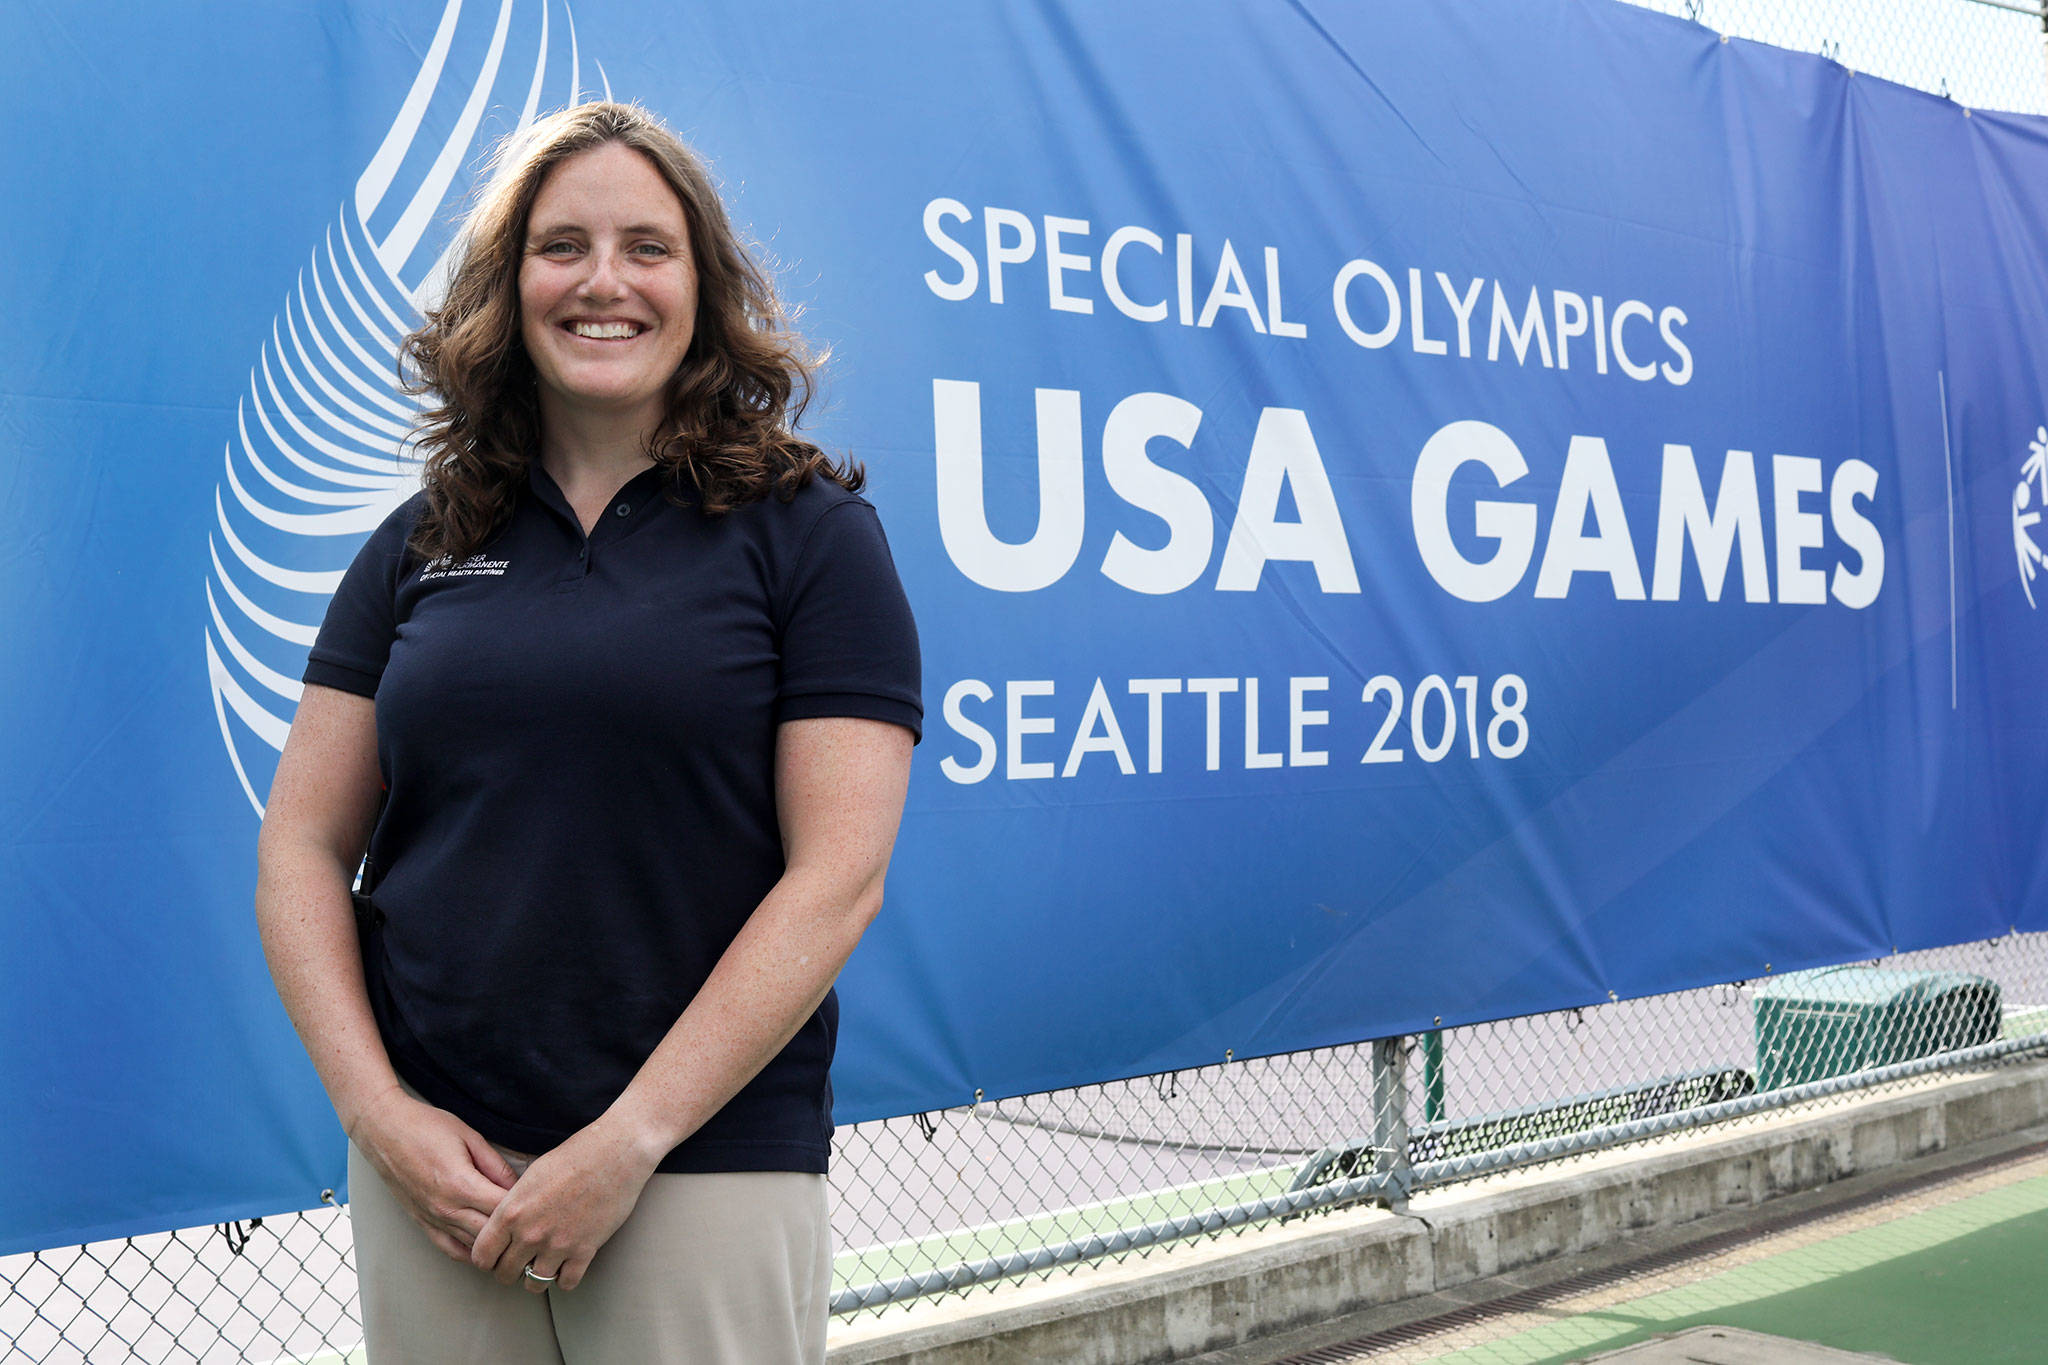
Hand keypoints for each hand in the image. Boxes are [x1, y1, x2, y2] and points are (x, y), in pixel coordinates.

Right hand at [349, 1087, 518, 1264]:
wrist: (384, 1130)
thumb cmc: (426, 1127)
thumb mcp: (469, 1136)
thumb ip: (495, 1165)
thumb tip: (518, 1186)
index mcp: (460, 1184)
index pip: (503, 1209)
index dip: (526, 1209)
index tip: (542, 1205)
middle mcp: (446, 1208)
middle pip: (492, 1234)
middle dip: (515, 1232)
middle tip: (535, 1227)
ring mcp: (432, 1219)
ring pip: (473, 1247)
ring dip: (496, 1247)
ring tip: (519, 1243)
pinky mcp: (422, 1223)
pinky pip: (450, 1249)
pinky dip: (471, 1254)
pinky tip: (487, 1251)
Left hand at [469, 1116, 662, 1291]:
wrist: (615, 1153)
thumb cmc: (574, 1156)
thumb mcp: (532, 1176)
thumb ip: (514, 1205)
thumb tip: (506, 1225)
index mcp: (511, 1212)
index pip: (481, 1257)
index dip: (488, 1260)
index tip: (498, 1255)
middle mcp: (529, 1233)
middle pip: (505, 1275)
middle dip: (511, 1271)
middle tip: (522, 1261)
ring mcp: (557, 1245)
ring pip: (534, 1284)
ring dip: (537, 1277)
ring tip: (545, 1264)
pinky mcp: (584, 1250)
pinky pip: (566, 1283)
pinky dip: (565, 1278)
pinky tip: (568, 1264)